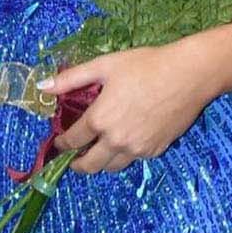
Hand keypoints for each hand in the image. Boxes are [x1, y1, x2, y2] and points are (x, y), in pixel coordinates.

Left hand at [41, 39, 221, 173]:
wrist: (189, 75)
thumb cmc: (146, 65)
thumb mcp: (104, 66)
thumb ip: (71, 79)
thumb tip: (42, 87)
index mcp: (99, 119)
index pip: (72, 140)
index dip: (62, 143)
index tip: (59, 142)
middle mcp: (116, 140)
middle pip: (89, 165)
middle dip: (77, 164)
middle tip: (73, 159)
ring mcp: (137, 149)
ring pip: (111, 167)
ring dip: (100, 163)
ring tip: (98, 152)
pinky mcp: (155, 151)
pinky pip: (133, 160)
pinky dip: (124, 155)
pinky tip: (125, 141)